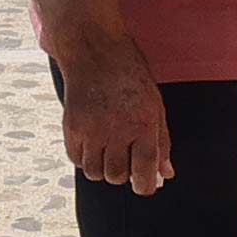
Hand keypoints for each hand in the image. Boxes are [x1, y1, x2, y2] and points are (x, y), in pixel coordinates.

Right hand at [61, 40, 173, 192]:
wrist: (95, 50)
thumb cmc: (130, 76)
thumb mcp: (155, 105)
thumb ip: (161, 142)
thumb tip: (166, 174)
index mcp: (143, 124)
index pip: (144, 170)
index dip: (145, 185)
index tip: (144, 186)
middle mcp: (116, 129)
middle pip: (117, 176)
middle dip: (124, 174)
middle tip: (125, 159)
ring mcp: (91, 129)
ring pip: (95, 172)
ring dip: (103, 168)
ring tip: (108, 150)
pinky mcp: (71, 127)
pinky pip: (76, 160)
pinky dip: (85, 158)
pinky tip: (93, 143)